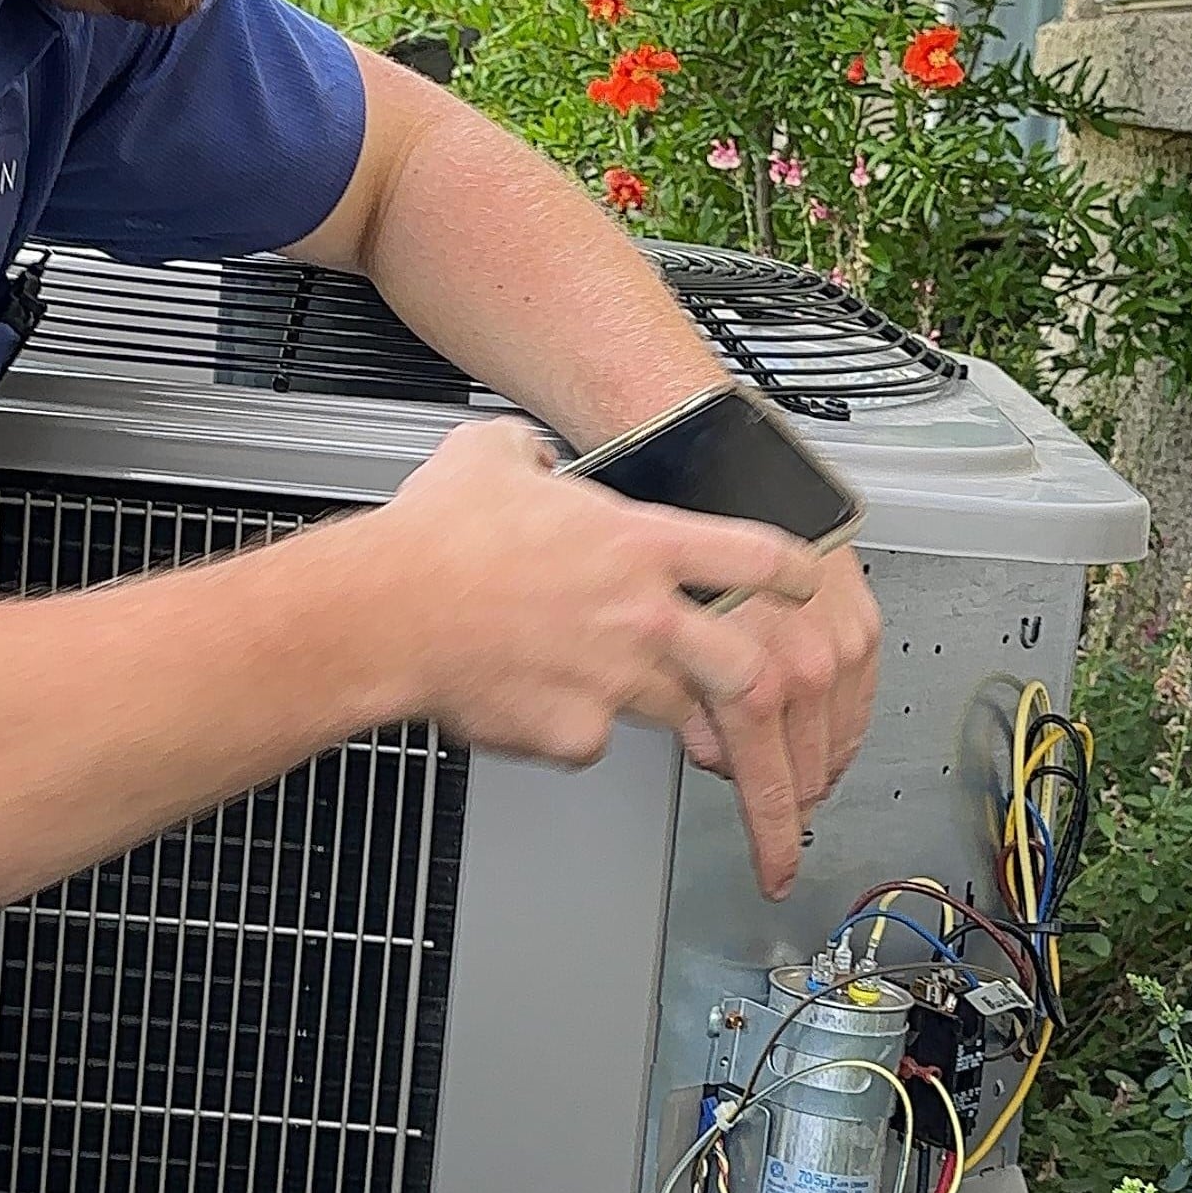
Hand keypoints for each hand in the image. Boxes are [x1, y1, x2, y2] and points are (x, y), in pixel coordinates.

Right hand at [359, 419, 832, 894]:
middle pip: (747, 664)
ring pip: (676, 711)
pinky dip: (577, 731)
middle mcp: (642, 616)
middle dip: (757, 682)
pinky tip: (541, 705)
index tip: (807, 583)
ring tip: (625, 690)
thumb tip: (528, 454)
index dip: (796, 571)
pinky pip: (595, 741)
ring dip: (663, 707)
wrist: (385, 614)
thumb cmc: (434, 539)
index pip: (755, 556)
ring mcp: (615, 681)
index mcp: (638, 544)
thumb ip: (527, 451)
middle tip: (750, 687)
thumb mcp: (489, 454)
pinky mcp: (575, 735)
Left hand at [672, 545, 881, 872]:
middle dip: (786, 798)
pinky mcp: (862, 619)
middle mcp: (811, 668)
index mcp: (759, 684)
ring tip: (781, 761)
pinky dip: (835, 718)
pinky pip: (859, 698)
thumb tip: (712, 751)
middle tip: (768, 814)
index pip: (773, 791)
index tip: (774, 873)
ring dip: (812, 760)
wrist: (718, 470)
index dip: (773, 843)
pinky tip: (808, 717)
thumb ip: (691, 713)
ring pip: (839, 741)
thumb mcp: (660, 645)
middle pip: (809, 773)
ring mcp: (843, 643)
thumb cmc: (678, 545)